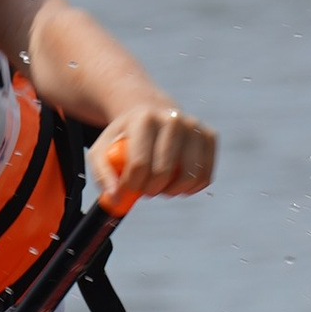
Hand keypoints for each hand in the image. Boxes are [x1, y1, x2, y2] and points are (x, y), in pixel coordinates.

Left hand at [92, 99, 216, 201]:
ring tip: (160, 186)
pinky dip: (190, 188)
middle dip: (150, 190)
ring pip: (190, 176)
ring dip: (172, 191)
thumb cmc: (124, 137)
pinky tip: (176, 182)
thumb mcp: (101, 150)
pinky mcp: (209, 136)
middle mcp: (173, 119)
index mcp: (144, 119)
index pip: (140, 165)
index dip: (131, 186)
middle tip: (143, 188)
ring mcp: (194, 126)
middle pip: (164, 172)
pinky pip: (205, 176)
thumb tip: (116, 200)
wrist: (149, 111)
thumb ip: (102, 175)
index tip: (126, 190)